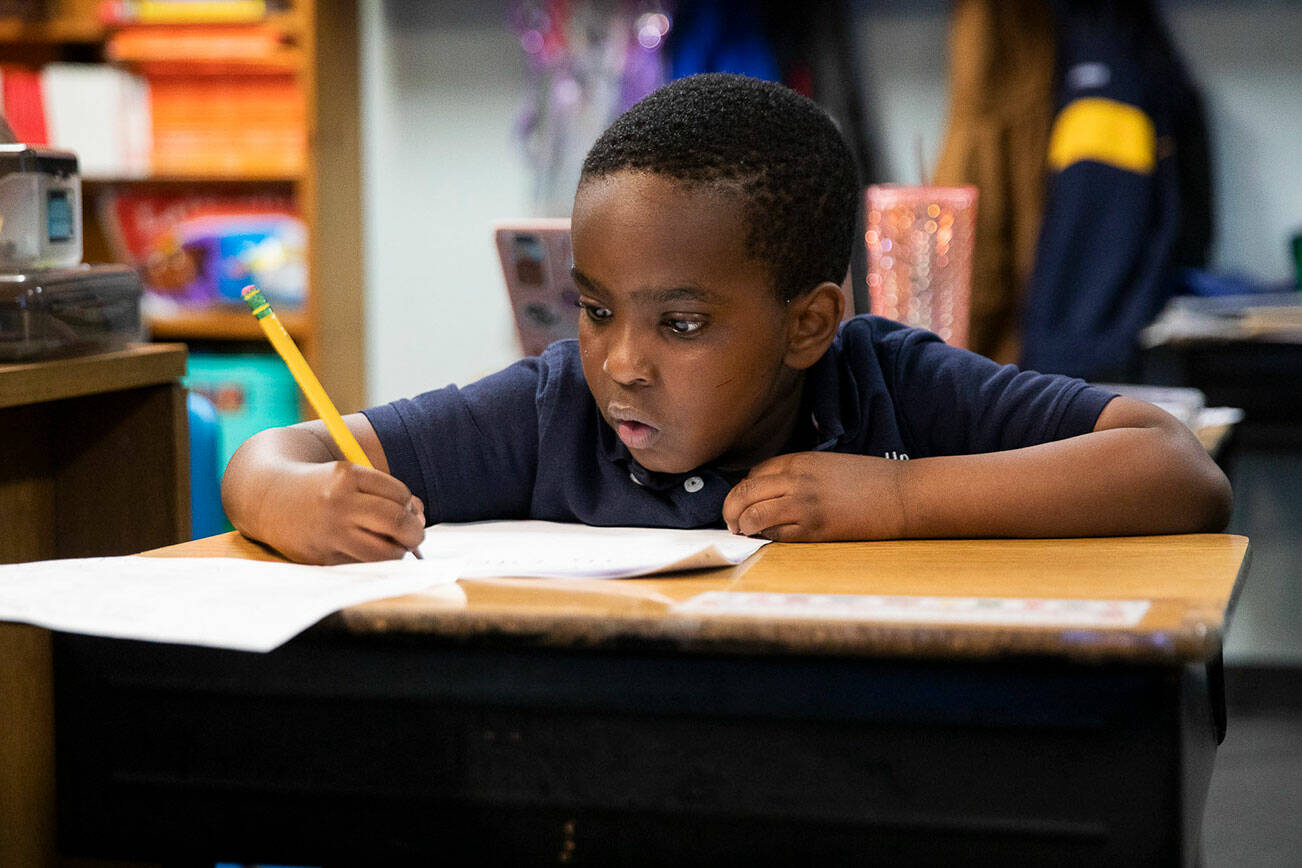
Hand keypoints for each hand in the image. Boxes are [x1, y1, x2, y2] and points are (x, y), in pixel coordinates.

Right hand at [255, 460, 426, 563]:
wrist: (269, 497)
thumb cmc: (323, 486)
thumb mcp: (352, 477)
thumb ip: (388, 493)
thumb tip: (420, 518)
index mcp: (346, 476)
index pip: (400, 494)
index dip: (410, 504)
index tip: (406, 508)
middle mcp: (337, 504)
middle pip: (398, 523)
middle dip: (415, 532)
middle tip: (414, 534)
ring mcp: (329, 533)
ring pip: (386, 553)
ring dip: (399, 551)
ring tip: (395, 545)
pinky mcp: (322, 557)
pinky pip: (364, 565)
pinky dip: (374, 561)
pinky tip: (365, 550)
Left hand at [722, 452, 906, 541]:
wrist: (902, 494)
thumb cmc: (870, 481)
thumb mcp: (829, 465)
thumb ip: (800, 473)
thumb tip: (772, 490)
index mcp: (800, 460)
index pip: (754, 474)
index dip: (743, 489)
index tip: (743, 501)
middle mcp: (797, 479)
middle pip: (745, 492)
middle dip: (730, 508)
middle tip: (730, 521)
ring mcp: (805, 504)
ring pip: (753, 514)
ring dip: (742, 525)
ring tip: (742, 532)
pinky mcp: (816, 528)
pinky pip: (777, 534)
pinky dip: (765, 537)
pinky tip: (765, 539)